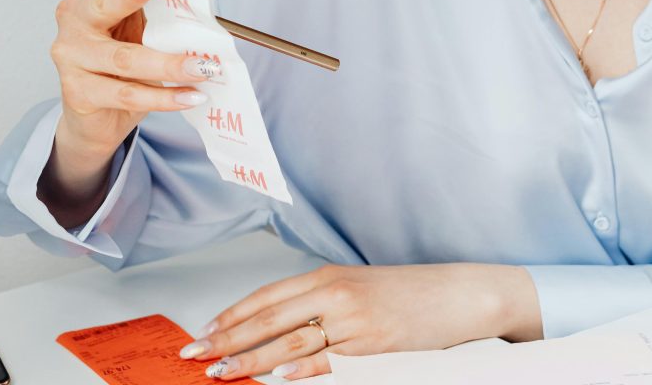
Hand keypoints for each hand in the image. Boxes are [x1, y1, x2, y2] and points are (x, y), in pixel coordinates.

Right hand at [49, 0, 226, 156]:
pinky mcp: (78, 93)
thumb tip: (199, 8)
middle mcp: (75, 21)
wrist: (97, 119)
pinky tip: (188, 97)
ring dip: (169, 64)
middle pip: (105, 5)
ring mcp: (71, 57)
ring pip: (124, 58)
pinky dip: (163, 97)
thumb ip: (156, 14)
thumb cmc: (122, 65)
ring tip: (203, 68)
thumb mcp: (140, 32)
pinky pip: (127, 94)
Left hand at [176, 262, 541, 379]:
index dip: (232, 314)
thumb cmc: (408, 294)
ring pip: (288, 339)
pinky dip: (298, 368)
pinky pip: (326, 358)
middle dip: (227, 337)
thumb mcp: (358, 289)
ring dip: (249, 357)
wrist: (457, 294)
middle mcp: (333, 291)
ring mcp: (351, 318)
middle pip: (268, 316)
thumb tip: (280, 329)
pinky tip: (274, 376)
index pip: (267, 295)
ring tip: (220, 371)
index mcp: (327, 276)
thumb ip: (321, 303)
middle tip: (195, 353)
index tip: (204, 330)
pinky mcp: (370, 344)